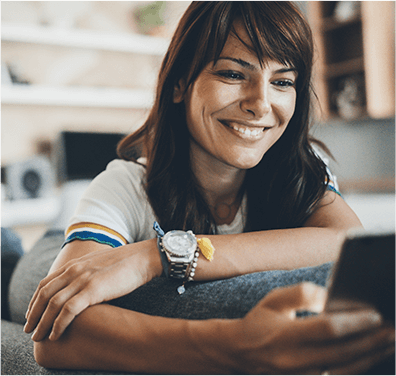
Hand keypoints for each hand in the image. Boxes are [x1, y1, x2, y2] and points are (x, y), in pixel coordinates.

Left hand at [24, 238, 160, 341]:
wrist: (141, 258)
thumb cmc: (123, 264)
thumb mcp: (97, 264)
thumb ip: (84, 272)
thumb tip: (78, 286)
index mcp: (74, 264)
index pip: (45, 284)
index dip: (34, 301)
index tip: (32, 315)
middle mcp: (74, 270)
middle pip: (44, 294)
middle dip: (33, 314)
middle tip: (30, 330)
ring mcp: (83, 279)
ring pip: (52, 304)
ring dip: (42, 323)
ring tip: (39, 337)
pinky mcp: (93, 290)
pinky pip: (68, 310)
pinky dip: (59, 324)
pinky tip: (56, 334)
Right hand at [232, 283, 393, 374]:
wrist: (240, 351)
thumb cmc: (259, 321)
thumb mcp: (273, 299)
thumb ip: (301, 293)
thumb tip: (330, 297)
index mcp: (285, 335)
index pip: (327, 329)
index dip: (354, 322)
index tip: (375, 314)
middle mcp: (295, 359)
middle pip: (342, 353)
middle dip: (371, 342)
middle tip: (393, 330)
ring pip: (344, 370)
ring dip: (370, 357)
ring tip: (389, 344)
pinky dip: (357, 368)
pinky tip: (370, 357)